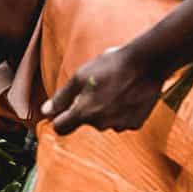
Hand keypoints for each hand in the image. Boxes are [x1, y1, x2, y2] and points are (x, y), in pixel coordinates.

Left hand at [41, 42, 167, 133]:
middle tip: (95, 89)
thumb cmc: (111, 66)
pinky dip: (120, 112)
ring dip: (103, 111)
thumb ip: (61, 98)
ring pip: (103, 122)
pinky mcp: (136, 124)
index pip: (61, 128)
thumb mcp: (80, 76)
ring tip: (113, 90)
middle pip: (84, 122)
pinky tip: (126, 96)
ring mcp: (120, 125)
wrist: (146, 63)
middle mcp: (101, 124)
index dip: (59, 118)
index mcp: (84, 112)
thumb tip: (46, 112)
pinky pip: (120, 122)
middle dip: (84, 109)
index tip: (63, 108)